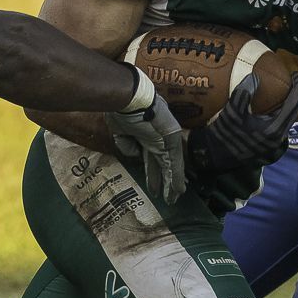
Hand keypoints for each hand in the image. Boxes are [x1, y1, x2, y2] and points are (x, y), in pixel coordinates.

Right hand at [107, 90, 186, 204]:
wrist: (129, 98)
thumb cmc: (122, 111)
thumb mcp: (119, 133)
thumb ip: (127, 147)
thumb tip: (135, 157)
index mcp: (146, 139)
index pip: (151, 161)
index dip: (153, 175)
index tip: (154, 189)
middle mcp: (158, 142)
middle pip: (163, 166)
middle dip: (164, 183)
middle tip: (168, 199)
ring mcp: (166, 142)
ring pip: (171, 167)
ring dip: (172, 185)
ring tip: (173, 199)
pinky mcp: (172, 141)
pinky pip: (175, 163)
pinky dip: (175, 178)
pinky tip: (178, 190)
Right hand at [187, 72, 297, 177]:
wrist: (214, 155)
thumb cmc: (224, 135)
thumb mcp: (232, 111)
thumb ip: (244, 92)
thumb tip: (255, 76)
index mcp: (274, 129)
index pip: (294, 103)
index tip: (297, 74)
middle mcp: (279, 137)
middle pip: (294, 111)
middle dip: (296, 95)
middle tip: (293, 79)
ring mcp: (275, 143)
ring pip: (288, 119)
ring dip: (288, 104)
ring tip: (285, 89)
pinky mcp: (269, 144)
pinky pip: (280, 124)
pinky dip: (280, 112)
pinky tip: (273, 105)